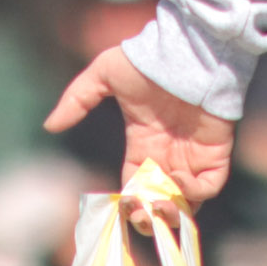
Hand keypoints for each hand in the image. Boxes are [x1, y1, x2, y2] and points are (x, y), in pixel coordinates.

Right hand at [45, 45, 236, 201]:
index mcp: (143, 145)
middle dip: (149, 215)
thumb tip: (50, 125)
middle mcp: (168, 155)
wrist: (189, 50)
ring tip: (159, 201)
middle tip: (141, 213)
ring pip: (185, 200)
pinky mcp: (216, 152)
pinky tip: (177, 180)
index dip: (128, 203)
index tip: (122, 206)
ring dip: (171, 209)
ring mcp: (193, 155)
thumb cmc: (148, 61)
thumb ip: (77, 99)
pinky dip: (195, 192)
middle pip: (159, 201)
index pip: (134, 187)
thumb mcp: (104, 74)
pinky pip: (210, 185)